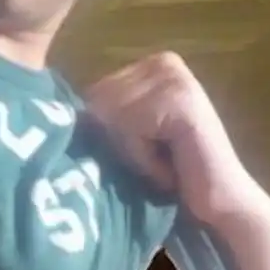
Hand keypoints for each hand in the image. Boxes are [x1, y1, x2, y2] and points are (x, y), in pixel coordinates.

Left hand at [85, 52, 261, 225]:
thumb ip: (102, 116)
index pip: (93, 94)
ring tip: (163, 164)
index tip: (144, 153)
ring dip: (131, 153)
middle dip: (119, 142)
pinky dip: (143, 157)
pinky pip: (130, 127)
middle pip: (98, 101)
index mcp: (149, 66)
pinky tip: (170, 167)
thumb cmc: (169, 178)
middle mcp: (163, 61)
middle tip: (156, 161)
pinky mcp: (182, 99)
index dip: (107, 135)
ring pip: (110, 115)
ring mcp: (175, 76)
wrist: (219, 208)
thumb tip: (50, 113)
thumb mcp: (128, 138)